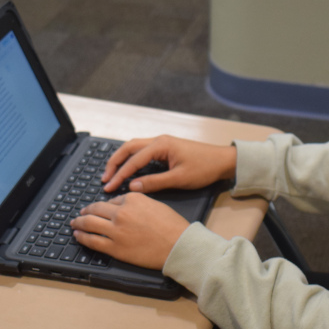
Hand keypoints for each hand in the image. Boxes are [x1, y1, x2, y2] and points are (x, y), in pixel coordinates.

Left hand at [70, 193, 188, 269]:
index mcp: (133, 199)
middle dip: (86, 211)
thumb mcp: (155, 204)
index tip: (100, 209)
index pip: (112, 200)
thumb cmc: (172, 225)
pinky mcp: (114, 247)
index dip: (106, 205)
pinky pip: (92, 241)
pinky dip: (82, 237)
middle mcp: (121, 212)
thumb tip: (123, 206)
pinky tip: (78, 235)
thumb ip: (137, 202)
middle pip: (96, 209)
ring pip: (89, 224)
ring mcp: (116, 230)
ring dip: (79, 222)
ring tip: (74, 223)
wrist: (178, 245)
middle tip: (81, 213)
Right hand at [102, 135, 236, 192]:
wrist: (223, 161)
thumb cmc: (204, 168)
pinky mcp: (166, 148)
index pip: (134, 160)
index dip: (120, 174)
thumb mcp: (179, 179)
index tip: (108, 186)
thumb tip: (132, 187)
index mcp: (162, 145)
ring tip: (111, 174)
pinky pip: (143, 151)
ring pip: (135, 147)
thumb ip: (154, 183)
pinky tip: (128, 170)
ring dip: (122, 159)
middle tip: (104, 178)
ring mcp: (163, 143)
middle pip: (129, 148)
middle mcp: (160, 140)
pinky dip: (132, 159)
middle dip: (115, 162)